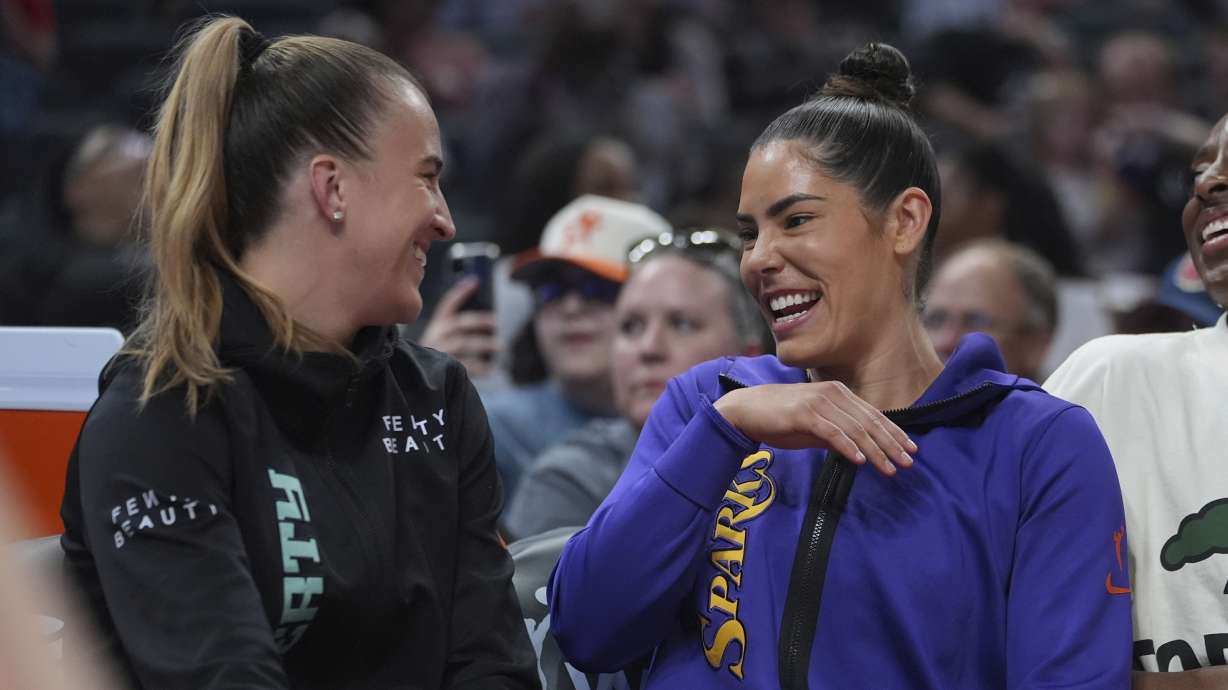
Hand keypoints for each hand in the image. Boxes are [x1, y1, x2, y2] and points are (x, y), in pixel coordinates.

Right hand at [419, 278, 498, 377]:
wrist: (416, 377)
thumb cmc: (438, 353)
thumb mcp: (442, 336)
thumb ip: (458, 327)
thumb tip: (488, 320)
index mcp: (436, 325)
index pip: (447, 304)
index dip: (460, 292)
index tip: (475, 282)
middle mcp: (436, 336)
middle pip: (459, 324)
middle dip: (480, 321)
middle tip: (497, 322)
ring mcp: (438, 352)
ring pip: (464, 344)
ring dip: (485, 344)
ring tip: (501, 346)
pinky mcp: (443, 369)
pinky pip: (466, 366)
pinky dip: (481, 367)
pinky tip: (492, 368)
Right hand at [713, 381, 916, 475]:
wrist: (745, 410)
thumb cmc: (779, 419)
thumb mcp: (814, 427)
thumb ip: (837, 434)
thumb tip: (860, 450)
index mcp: (838, 393)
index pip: (873, 415)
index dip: (894, 433)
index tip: (910, 450)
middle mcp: (832, 394)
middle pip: (870, 422)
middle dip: (891, 444)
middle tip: (908, 463)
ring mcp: (818, 402)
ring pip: (856, 429)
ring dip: (876, 450)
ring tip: (890, 468)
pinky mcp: (804, 413)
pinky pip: (833, 432)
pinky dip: (849, 447)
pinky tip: (860, 461)